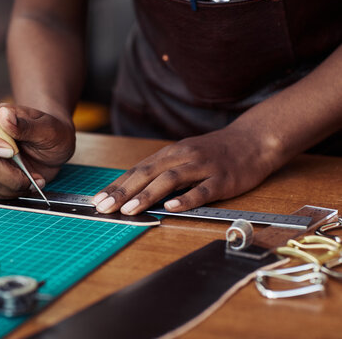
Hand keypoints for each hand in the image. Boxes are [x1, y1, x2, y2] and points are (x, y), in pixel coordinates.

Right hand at [0, 104, 74, 198]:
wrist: (58, 146)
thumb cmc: (52, 131)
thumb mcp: (46, 127)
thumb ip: (25, 124)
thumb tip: (4, 115)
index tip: (10, 151)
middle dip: (10, 172)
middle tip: (31, 173)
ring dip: (16, 184)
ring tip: (37, 178)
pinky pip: (0, 191)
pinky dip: (18, 192)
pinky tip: (32, 183)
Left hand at [92, 127, 277, 214]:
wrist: (253, 140)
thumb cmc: (214, 152)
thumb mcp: (184, 156)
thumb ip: (162, 171)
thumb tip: (134, 190)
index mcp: (170, 154)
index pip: (137, 170)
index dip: (117, 185)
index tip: (98, 199)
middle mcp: (182, 157)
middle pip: (147, 173)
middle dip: (123, 191)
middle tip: (104, 206)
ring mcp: (203, 167)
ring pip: (170, 180)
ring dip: (147, 195)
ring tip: (130, 210)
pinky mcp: (223, 179)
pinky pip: (202, 190)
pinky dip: (186, 198)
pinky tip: (172, 207)